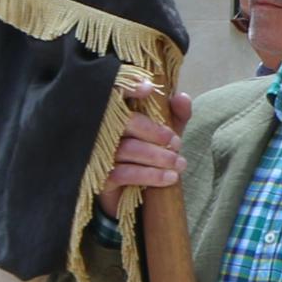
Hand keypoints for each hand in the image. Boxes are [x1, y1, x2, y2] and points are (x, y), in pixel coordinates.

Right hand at [101, 86, 195, 215]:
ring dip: (158, 157)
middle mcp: (104, 130)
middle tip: (177, 144)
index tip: (147, 89)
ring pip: (128, 149)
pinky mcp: (100, 177)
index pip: (114, 93)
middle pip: (126, 123)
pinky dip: (150, 175)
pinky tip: (169, 178)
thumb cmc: (148, 155)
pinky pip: (124, 173)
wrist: (134, 194)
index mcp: (119, 115)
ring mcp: (99, 154)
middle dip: (156, 133)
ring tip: (179, 164)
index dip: (127, 87)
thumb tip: (182, 97)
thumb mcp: (165, 134)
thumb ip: (175, 115)